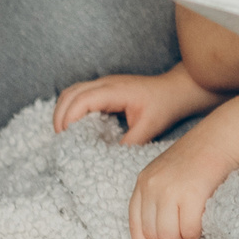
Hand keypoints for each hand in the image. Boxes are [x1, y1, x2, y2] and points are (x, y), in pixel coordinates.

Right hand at [55, 65, 221, 146]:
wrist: (178, 89)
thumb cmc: (166, 106)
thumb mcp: (149, 128)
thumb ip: (128, 143)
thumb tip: (107, 157)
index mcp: (115, 90)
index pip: (82, 100)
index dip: (69, 118)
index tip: (66, 137)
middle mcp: (106, 82)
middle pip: (70, 94)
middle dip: (60, 116)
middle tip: (61, 140)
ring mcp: (104, 82)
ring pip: (72, 91)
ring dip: (62, 110)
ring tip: (64, 134)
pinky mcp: (105, 87)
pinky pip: (79, 93)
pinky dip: (70, 107)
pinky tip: (74, 125)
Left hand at [125, 111, 238, 238]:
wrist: (224, 137)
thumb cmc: (201, 159)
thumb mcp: (168, 174)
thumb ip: (159, 199)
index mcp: (143, 182)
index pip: (136, 226)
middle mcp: (152, 186)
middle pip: (152, 235)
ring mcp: (170, 190)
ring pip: (168, 237)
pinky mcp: (191, 194)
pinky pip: (189, 230)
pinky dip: (195, 236)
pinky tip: (202, 229)